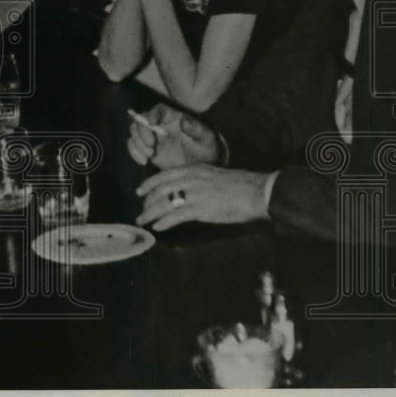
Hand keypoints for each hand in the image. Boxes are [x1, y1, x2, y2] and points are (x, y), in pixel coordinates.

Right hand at [127, 103, 219, 168]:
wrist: (199, 166)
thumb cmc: (205, 148)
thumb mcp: (205, 139)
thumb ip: (196, 129)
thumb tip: (184, 120)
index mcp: (173, 117)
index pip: (159, 110)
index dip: (153, 114)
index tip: (152, 124)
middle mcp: (159, 124)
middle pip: (141, 120)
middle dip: (142, 132)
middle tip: (151, 146)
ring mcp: (151, 136)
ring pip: (134, 132)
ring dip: (137, 143)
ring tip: (148, 156)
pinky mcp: (146, 149)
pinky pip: (133, 146)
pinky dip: (134, 153)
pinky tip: (143, 162)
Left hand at [135, 164, 270, 230]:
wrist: (255, 191)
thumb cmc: (238, 185)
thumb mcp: (212, 174)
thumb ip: (196, 180)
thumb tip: (183, 190)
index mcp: (193, 169)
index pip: (164, 175)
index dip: (149, 184)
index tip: (140, 191)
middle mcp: (190, 179)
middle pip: (161, 190)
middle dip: (148, 201)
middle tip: (141, 210)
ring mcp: (194, 193)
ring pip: (164, 203)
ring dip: (150, 213)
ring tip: (143, 220)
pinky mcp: (200, 209)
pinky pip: (176, 215)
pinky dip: (164, 222)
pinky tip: (158, 227)